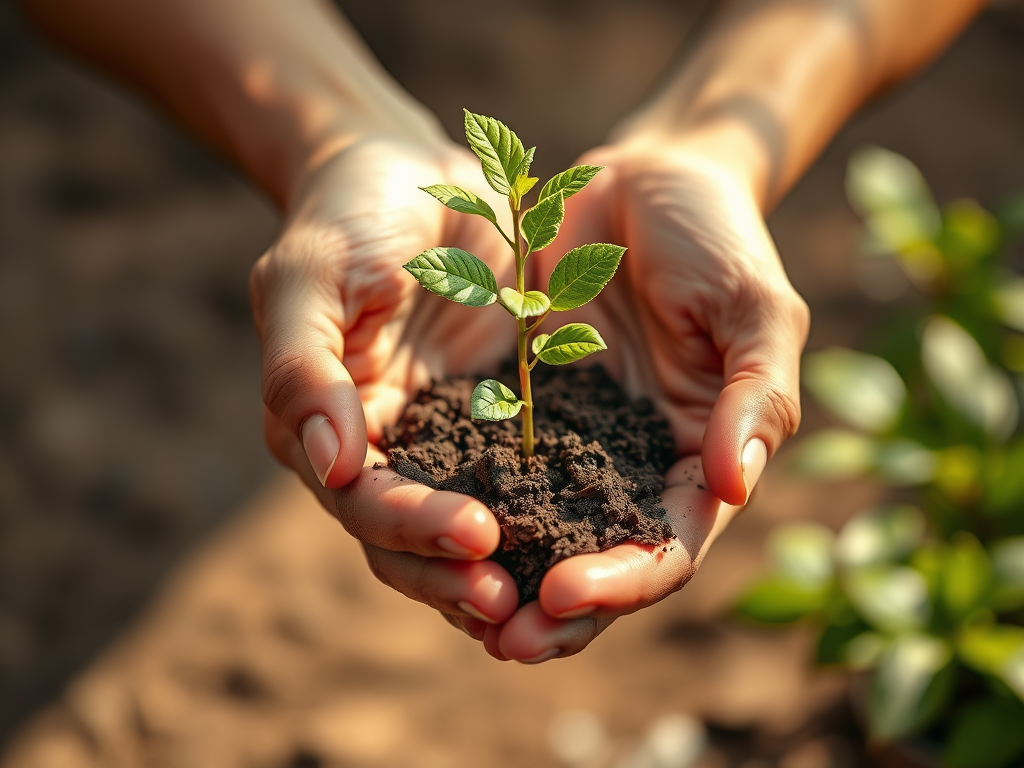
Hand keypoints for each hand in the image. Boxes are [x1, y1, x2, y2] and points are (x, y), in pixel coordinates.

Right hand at [249, 135, 522, 631]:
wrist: (409, 172)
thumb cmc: (349, 216)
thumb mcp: (311, 276)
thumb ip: (303, 367)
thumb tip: (328, 465)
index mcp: (322, 428)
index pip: (362, 501)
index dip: (412, 526)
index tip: (476, 534)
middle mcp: (379, 451)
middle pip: (407, 541)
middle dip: (455, 574)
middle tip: (516, 602)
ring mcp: (439, 442)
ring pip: (461, 533)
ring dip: (500, 571)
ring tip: (554, 602)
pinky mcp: (494, 425)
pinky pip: (518, 486)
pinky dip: (543, 523)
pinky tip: (590, 545)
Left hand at [479, 140, 809, 661]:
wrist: (646, 178)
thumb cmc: (718, 238)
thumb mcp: (754, 308)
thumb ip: (753, 395)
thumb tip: (732, 486)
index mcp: (696, 459)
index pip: (665, 546)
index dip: (622, 581)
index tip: (564, 592)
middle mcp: (631, 467)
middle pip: (596, 562)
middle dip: (555, 613)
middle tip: (503, 641)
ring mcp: (569, 442)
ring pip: (534, 532)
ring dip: (498, 578)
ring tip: (456, 609)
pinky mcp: (515, 407)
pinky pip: (483, 467)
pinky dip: (459, 506)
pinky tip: (421, 528)